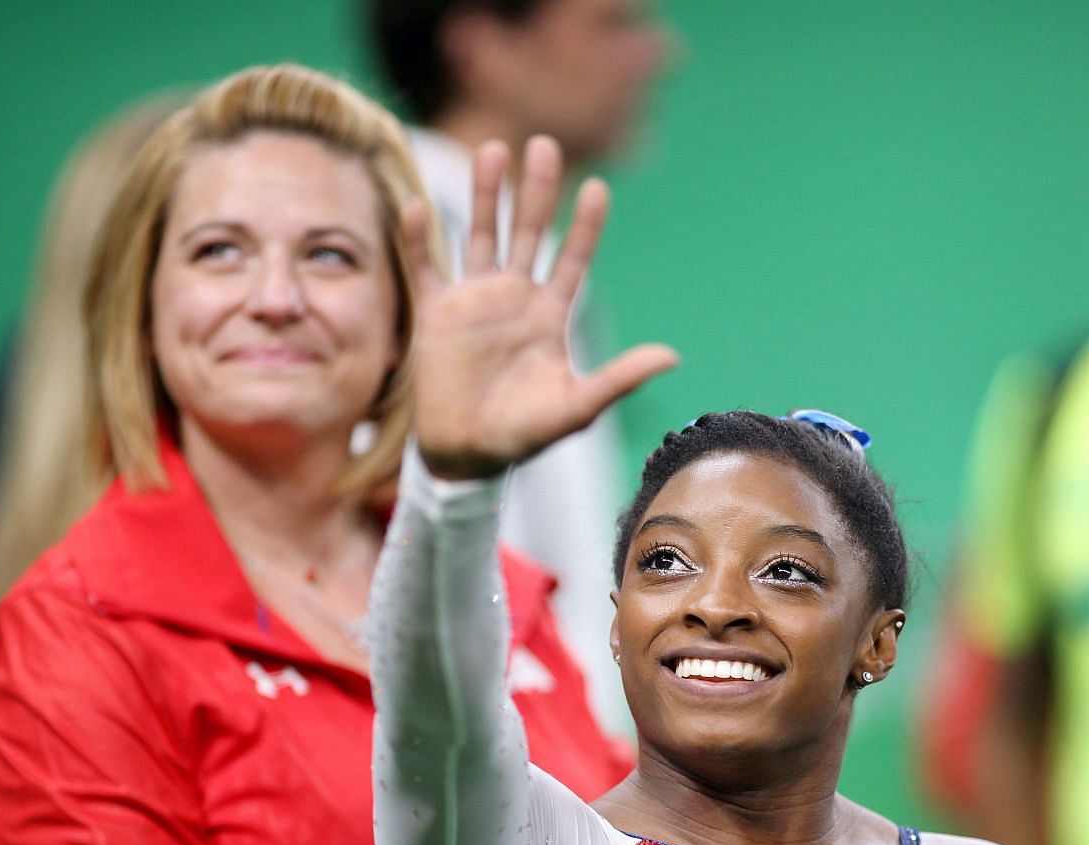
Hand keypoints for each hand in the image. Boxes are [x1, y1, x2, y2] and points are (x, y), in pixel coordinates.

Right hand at [402, 135, 677, 479]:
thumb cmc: (524, 436)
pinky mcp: (436, 313)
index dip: (586, 226)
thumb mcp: (576, 407)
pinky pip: (426, 266)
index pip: (572, 260)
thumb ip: (619, 379)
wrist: (467, 456)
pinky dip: (420, 238)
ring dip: (485, 195)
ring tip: (492, 150)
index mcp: (549, 316)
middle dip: (536, 190)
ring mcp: (473, 301)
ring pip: (480, 235)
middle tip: (544, 143)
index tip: (597, 188)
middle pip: (528, 232)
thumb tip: (672, 356)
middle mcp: (513, 298)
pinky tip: (416, 205)